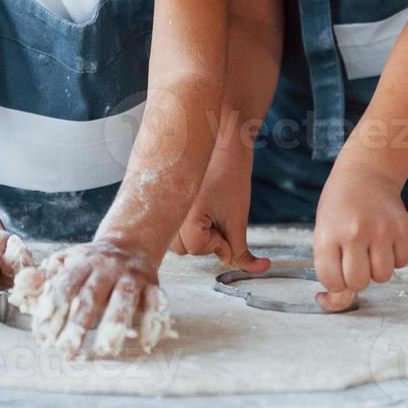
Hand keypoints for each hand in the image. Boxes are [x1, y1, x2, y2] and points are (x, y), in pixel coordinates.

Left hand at [9, 241, 173, 359]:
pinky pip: (156, 303)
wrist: (130, 243)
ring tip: (105, 351)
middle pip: (92, 297)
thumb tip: (22, 284)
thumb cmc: (90, 265)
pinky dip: (152, 322)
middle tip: (67, 352)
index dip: (54, 311)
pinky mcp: (153, 284)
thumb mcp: (65, 263)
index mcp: (82, 261)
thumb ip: (41, 277)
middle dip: (79, 326)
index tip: (44, 338)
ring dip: (115, 326)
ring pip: (124, 300)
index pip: (65, 285)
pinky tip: (144, 343)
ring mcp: (132, 275)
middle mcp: (108, 266)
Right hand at [171, 158, 269, 273]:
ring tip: (212, 210)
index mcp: (183, 217)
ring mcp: (167, 207)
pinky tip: (204, 208)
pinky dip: (190, 225)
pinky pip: (175, 226)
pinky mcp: (169, 201)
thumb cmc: (231, 176)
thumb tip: (239, 265)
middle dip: (206, 240)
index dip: (218, 242)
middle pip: (186, 248)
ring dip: (197, 234)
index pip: (197, 249)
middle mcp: (170, 214)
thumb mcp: (238, 219)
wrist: (224, 142)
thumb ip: (238, 250)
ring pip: (180, 239)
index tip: (227, 224)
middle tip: (220, 217)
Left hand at [312, 160, 407, 310]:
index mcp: (328, 234)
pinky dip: (394, 257)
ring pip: (383, 276)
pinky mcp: (404, 228)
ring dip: (376, 268)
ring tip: (370, 247)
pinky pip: (402, 263)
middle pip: (359, 283)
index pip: (332, 282)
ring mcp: (382, 230)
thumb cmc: (340, 209)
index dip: (334, 283)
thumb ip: (329, 267)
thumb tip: (337, 301)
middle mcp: (355, 232)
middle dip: (356, 277)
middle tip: (353, 258)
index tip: (335, 272)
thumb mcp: (324, 232)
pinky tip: (384, 239)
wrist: (365, 175)